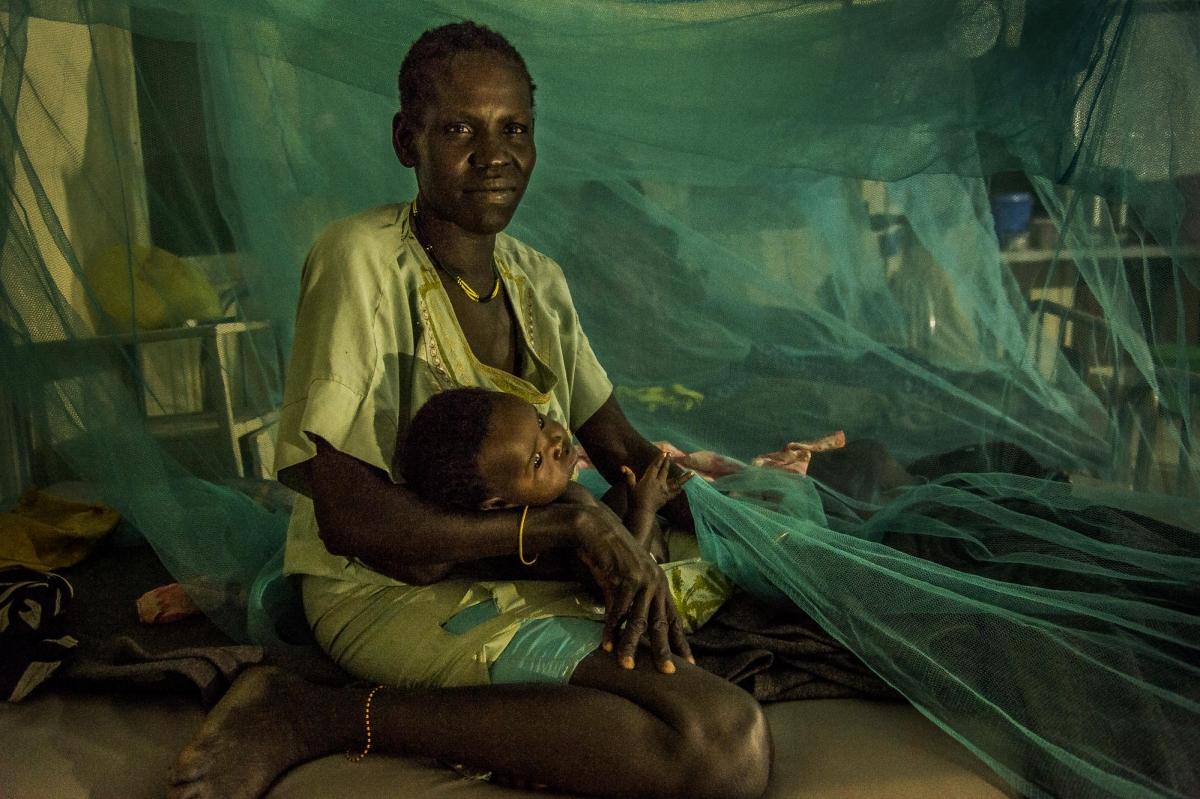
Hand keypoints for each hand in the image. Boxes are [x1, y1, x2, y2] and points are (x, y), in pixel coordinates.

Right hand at [573, 504, 692, 673]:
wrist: (598, 529)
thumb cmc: (611, 555)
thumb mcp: (627, 581)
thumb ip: (632, 602)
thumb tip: (628, 627)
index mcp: (660, 585)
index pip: (674, 618)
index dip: (681, 641)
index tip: (691, 663)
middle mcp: (656, 583)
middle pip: (661, 623)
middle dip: (664, 649)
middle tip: (668, 673)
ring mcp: (642, 581)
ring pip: (638, 621)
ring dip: (631, 645)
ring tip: (628, 665)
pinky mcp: (624, 579)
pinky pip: (617, 611)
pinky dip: (611, 629)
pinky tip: (606, 644)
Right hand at [621, 451, 693, 514]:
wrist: (642, 512)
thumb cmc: (635, 499)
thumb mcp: (630, 487)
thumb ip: (629, 476)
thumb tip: (623, 466)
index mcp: (650, 479)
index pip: (655, 467)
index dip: (659, 459)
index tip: (664, 453)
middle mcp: (659, 483)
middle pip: (665, 471)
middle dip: (667, 462)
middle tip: (670, 454)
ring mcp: (664, 491)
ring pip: (676, 482)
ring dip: (684, 477)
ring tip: (691, 473)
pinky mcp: (666, 498)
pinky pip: (675, 492)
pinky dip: (679, 489)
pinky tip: (683, 487)